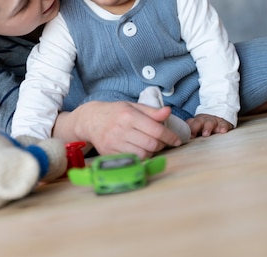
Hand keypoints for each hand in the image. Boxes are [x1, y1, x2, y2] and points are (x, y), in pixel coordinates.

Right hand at [53, 101, 181, 159]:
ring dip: (151, 152)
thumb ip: (151, 111)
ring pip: (143, 154)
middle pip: (151, 144)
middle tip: (163, 142)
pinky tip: (140, 150)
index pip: (156, 130)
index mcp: (128, 115)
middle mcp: (121, 129)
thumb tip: (168, 112)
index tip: (176, 140)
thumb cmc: (115, 112)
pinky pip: (132, 160)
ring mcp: (114, 143)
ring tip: (150, 146)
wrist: (90, 120)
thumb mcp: (132, 107)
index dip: (170, 137)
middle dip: (162, 145)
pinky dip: (140, 157)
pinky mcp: (109, 153)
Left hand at [186, 114, 233, 137]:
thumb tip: (182, 142)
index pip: (189, 123)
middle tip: (192, 135)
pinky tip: (222, 131)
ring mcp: (214, 121)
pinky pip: (223, 125)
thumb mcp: (197, 129)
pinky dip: (223, 127)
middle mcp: (204, 121)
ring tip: (205, 134)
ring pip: (210, 123)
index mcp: (196, 122)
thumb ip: (191, 134)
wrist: (219, 116)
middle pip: (198, 122)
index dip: (186, 129)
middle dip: (194, 127)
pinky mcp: (223, 124)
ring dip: (207, 128)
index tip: (184, 136)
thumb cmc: (205, 126)